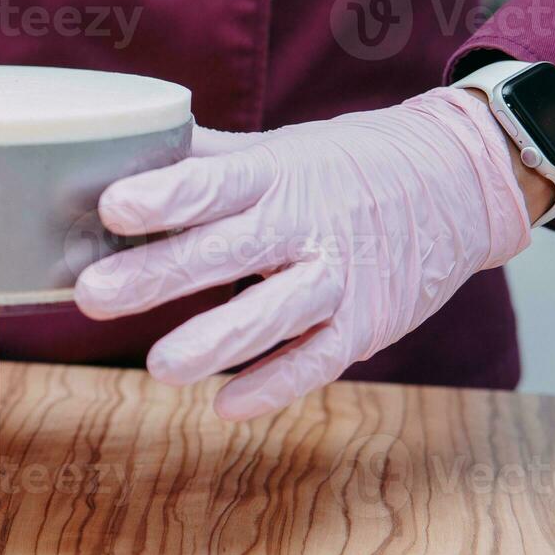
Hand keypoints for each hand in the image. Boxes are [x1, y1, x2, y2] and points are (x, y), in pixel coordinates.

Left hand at [74, 88, 532, 419]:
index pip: (214, 185)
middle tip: (93, 295)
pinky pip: (317, 359)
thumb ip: (204, 161)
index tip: (113, 208)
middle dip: (157, 276)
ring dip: (215, 340)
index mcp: (274, 176)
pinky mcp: (367, 324)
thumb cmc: (346, 165)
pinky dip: (275, 384)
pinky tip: (227, 405)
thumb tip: (120, 154)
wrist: (461, 179)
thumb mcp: (280, 149)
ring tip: (158, 367)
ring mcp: (339, 277)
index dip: (165, 197)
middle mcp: (304, 225)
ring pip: (274, 314)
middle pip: (226, 251)